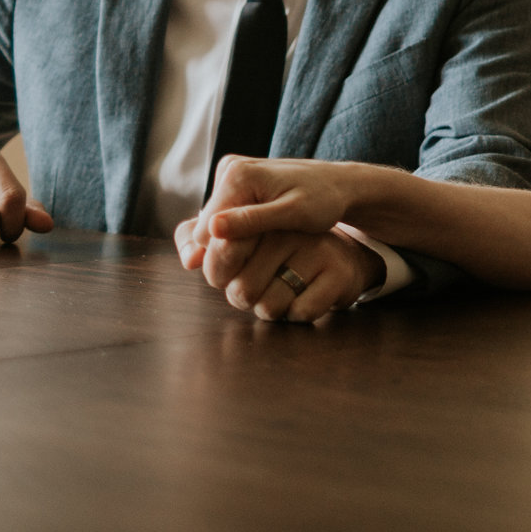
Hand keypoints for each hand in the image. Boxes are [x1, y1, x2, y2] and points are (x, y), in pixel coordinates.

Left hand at [182, 223, 384, 322]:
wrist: (340, 254)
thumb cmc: (279, 250)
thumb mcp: (241, 237)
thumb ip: (203, 240)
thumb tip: (190, 260)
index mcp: (258, 217)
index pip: (219, 257)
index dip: (220, 276)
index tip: (232, 270)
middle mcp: (287, 230)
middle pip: (242, 290)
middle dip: (245, 298)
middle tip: (261, 284)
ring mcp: (316, 250)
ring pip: (270, 306)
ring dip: (271, 309)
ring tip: (283, 290)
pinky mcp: (337, 273)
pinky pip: (300, 313)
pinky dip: (298, 314)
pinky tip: (306, 295)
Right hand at [186, 156, 368, 292]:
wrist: (339, 184)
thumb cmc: (324, 200)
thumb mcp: (293, 214)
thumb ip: (253, 221)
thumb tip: (212, 228)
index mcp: (237, 175)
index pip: (205, 234)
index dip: (226, 257)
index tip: (257, 264)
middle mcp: (229, 170)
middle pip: (205, 231)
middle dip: (228, 252)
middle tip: (263, 259)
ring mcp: (231, 175)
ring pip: (212, 228)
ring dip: (232, 245)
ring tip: (265, 250)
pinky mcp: (236, 184)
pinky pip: (222, 219)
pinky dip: (236, 235)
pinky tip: (258, 243)